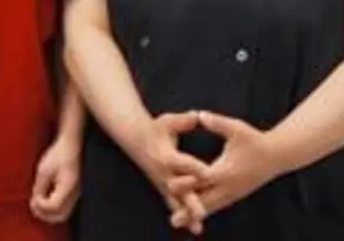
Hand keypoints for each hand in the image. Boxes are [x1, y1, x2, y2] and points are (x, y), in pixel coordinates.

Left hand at [29, 134, 81, 223]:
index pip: (53, 206)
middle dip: (44, 214)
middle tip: (33, 204)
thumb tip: (35, 203)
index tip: (34, 197)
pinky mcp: (74, 193)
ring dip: (48, 213)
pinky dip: (53, 209)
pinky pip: (64, 208)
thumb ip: (39, 189)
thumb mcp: (44, 170)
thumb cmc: (57, 155)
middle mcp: (74, 194)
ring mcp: (76, 195)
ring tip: (37, 202)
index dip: (41, 205)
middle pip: (59, 216)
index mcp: (67, 187)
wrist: (71, 145)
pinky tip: (45, 198)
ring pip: (62, 214)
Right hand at [128, 111, 210, 233]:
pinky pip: (174, 204)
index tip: (207, 174)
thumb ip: (182, 121)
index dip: (194, 168)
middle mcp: (164, 172)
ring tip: (198, 227)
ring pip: (176, 201)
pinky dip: (183, 216)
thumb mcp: (167, 121)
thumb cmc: (156, 128)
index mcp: (166, 155)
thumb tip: (196, 116)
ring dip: (187, 214)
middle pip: (180, 189)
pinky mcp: (164, 188)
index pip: (182, 163)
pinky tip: (195, 227)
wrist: (136, 140)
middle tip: (202, 213)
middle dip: (190, 201)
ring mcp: (163, 182)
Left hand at [167, 111, 284, 226]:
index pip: (204, 178)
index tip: (170, 184)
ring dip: (195, 214)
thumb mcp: (236, 128)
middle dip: (188, 209)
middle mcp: (230, 185)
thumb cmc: (254, 140)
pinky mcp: (235, 195)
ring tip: (178, 223)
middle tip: (172, 220)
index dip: (187, 182)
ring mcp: (233, 193)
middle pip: (206, 200)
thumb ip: (217, 123)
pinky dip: (205, 211)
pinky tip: (193, 217)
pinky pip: (218, 206)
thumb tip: (199, 115)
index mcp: (227, 170)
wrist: (276, 155)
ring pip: (211, 206)